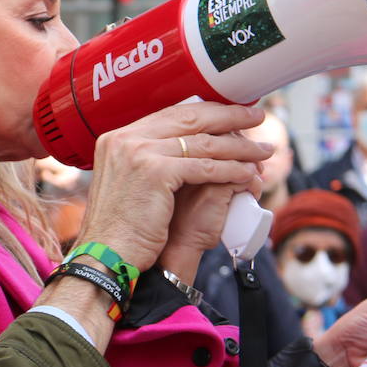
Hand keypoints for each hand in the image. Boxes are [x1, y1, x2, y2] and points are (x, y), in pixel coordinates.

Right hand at [72, 103, 271, 271]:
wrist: (105, 254)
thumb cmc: (118, 228)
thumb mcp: (124, 183)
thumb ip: (142, 162)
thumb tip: (175, 151)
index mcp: (117, 138)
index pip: (170, 114)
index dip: (205, 112)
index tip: (230, 113)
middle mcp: (126, 139)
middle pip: (189, 119)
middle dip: (229, 116)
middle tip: (256, 116)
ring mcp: (139, 152)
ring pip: (203, 143)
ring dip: (239, 146)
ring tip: (261, 150)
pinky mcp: (156, 172)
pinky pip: (204, 167)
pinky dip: (231, 169)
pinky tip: (247, 173)